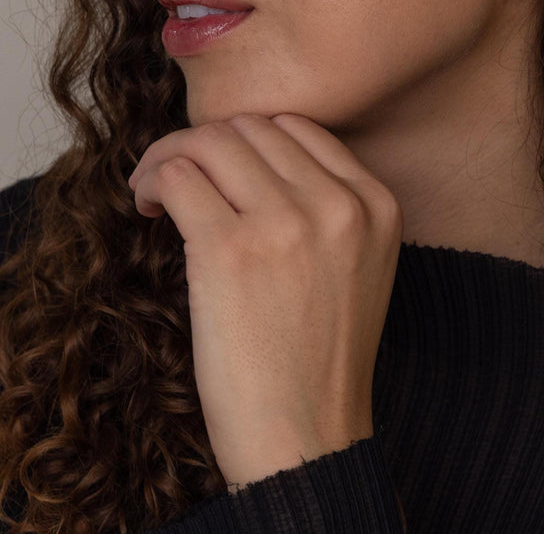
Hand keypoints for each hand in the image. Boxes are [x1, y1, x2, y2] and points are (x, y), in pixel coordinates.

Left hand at [129, 113, 403, 488]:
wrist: (306, 435)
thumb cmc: (321, 357)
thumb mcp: (359, 266)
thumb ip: (330, 206)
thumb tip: (248, 159)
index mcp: (378, 204)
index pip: (299, 129)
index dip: (249, 140)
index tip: (222, 170)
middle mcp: (339, 204)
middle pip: (252, 127)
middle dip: (206, 143)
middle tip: (177, 178)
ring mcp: (288, 222)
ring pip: (213, 140)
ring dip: (172, 155)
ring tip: (156, 190)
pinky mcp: (231, 249)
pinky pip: (179, 176)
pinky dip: (154, 180)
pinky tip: (148, 206)